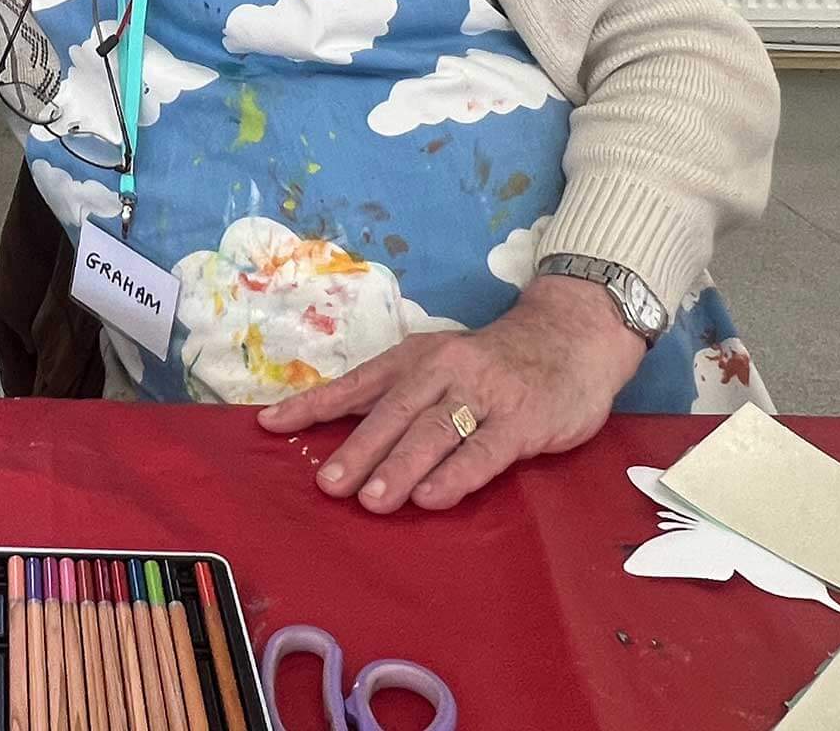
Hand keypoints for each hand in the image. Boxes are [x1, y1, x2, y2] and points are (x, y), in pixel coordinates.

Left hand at [256, 275, 645, 512]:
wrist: (570, 339)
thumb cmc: (493, 364)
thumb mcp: (438, 366)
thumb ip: (395, 396)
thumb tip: (335, 428)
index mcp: (415, 358)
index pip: (357, 383)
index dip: (314, 405)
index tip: (270, 425)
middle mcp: (443, 371)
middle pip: (393, 412)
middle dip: (358, 449)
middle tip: (329, 484)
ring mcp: (484, 395)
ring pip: (434, 432)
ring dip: (400, 466)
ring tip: (371, 500)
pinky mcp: (521, 421)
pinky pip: (483, 451)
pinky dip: (456, 475)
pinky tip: (431, 498)